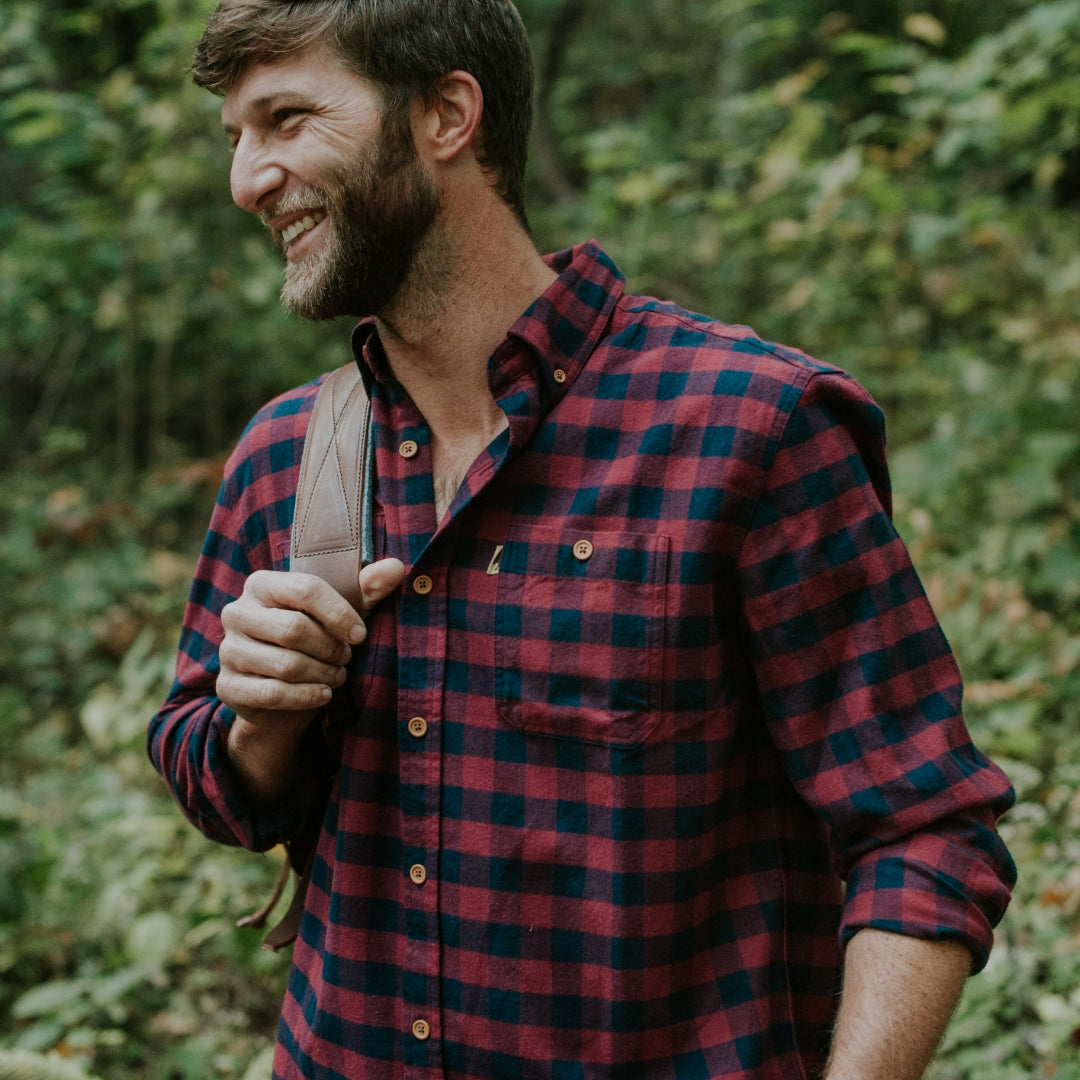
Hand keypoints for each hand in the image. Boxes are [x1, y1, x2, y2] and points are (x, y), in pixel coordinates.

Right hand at [218, 559, 404, 803]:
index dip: (340, 614)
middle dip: (331, 648)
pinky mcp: (227, 686)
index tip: (360, 635)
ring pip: (286, 664)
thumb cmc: (315, 639)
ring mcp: (228, 650)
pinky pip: (272, 693)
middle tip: (346, 659)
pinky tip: (322, 694)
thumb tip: (398, 567)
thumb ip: (368, 588)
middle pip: (295, 629)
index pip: (306, 589)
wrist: (283, 691)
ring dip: (322, 673)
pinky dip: (306, 697)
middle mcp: (237, 613)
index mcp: (261, 584)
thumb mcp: (341, 612)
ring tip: (337, 675)